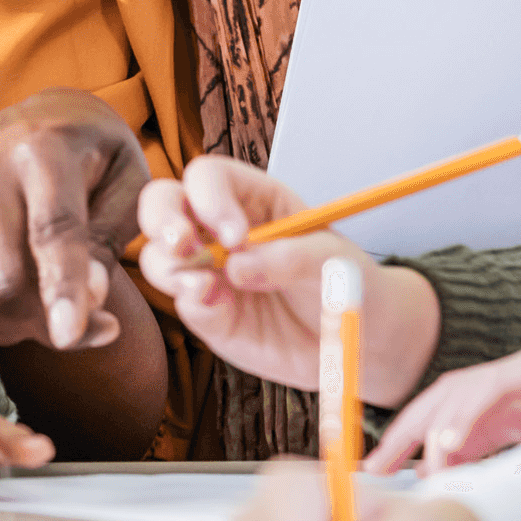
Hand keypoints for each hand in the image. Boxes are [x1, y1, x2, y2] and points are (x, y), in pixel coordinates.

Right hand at [0, 88, 149, 350]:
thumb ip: (109, 244)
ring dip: (19, 328)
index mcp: (43, 150)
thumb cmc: (92, 164)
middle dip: (49, 322)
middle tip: (82, 318)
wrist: (33, 126)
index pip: (51, 229)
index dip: (63, 286)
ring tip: (46, 303)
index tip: (70, 335)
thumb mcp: (127, 188)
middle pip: (6, 283)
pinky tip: (10, 302)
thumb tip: (90, 299)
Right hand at [135, 157, 438, 406]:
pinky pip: (182, 303)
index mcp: (252, 198)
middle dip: (162, 221)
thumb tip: (235, 266)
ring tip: (209, 289)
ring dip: (170, 269)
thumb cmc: (350, 283)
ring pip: (158, 256)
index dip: (209, 198)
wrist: (362, 343)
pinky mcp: (209, 312)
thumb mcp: (331, 261)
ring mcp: (210, 271)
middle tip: (184, 248)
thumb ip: (288, 258)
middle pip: (163, 204)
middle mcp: (219, 229)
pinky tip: (223, 311)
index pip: (208, 178)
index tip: (234, 235)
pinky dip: (193, 306)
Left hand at [364, 302, 520, 475]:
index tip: (387, 475)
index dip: (414, 443)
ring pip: (458, 393)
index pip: (450, 418)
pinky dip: (467, 417)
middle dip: (402, 434)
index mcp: (516, 404)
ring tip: (409, 466)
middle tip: (371, 470)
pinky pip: (495, 389)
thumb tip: (497, 496)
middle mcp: (512, 383)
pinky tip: (450, 447)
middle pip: (439, 400)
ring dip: (429, 429)